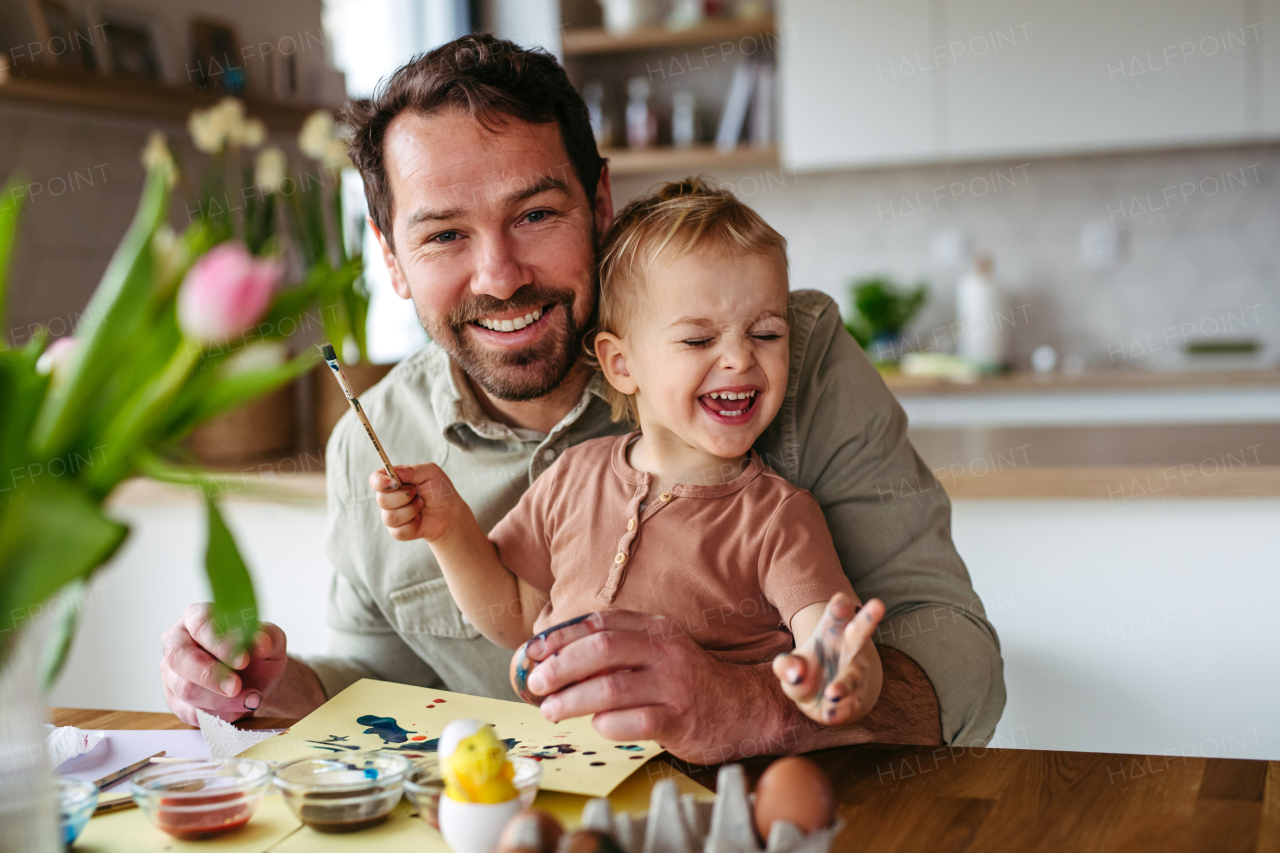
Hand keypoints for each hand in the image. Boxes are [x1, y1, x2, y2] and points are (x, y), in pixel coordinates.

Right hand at [160, 603, 287, 725]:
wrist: (258, 681)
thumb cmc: (258, 655)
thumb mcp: (271, 641)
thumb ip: (268, 638)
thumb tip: (260, 642)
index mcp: (197, 616)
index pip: (200, 625)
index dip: (220, 644)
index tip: (242, 661)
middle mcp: (177, 642)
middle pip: (179, 657)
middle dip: (210, 675)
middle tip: (236, 687)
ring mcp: (171, 672)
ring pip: (185, 689)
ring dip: (220, 700)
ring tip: (251, 698)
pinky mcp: (174, 700)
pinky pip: (189, 711)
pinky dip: (217, 714)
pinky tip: (238, 709)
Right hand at [371, 464, 460, 541]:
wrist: (449, 513)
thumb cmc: (440, 490)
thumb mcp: (430, 473)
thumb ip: (411, 471)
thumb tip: (393, 473)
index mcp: (393, 480)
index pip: (375, 479)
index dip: (380, 482)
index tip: (395, 483)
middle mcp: (389, 497)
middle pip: (381, 499)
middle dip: (403, 497)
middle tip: (417, 493)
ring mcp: (391, 515)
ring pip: (390, 517)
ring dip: (411, 510)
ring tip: (421, 505)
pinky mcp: (397, 531)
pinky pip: (398, 531)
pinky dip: (413, 524)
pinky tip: (420, 519)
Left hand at [516, 610, 775, 763]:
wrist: (744, 708)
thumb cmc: (688, 681)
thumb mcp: (658, 651)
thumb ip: (617, 649)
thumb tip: (555, 656)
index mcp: (655, 628)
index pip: (599, 624)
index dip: (560, 636)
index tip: (533, 651)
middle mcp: (665, 651)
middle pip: (601, 650)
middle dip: (560, 666)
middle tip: (536, 683)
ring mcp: (674, 685)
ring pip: (611, 687)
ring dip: (572, 700)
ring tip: (551, 709)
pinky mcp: (679, 719)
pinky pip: (634, 722)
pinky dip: (607, 724)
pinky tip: (596, 726)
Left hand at [772, 594, 884, 724]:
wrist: (827, 698)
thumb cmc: (807, 672)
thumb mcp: (791, 666)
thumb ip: (786, 666)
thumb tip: (795, 674)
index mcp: (831, 634)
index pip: (836, 617)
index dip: (840, 608)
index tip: (841, 601)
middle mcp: (848, 651)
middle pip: (859, 633)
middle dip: (868, 620)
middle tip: (879, 604)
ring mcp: (855, 675)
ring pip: (854, 677)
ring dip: (843, 684)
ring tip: (832, 692)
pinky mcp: (856, 699)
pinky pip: (850, 705)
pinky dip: (840, 711)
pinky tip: (829, 715)